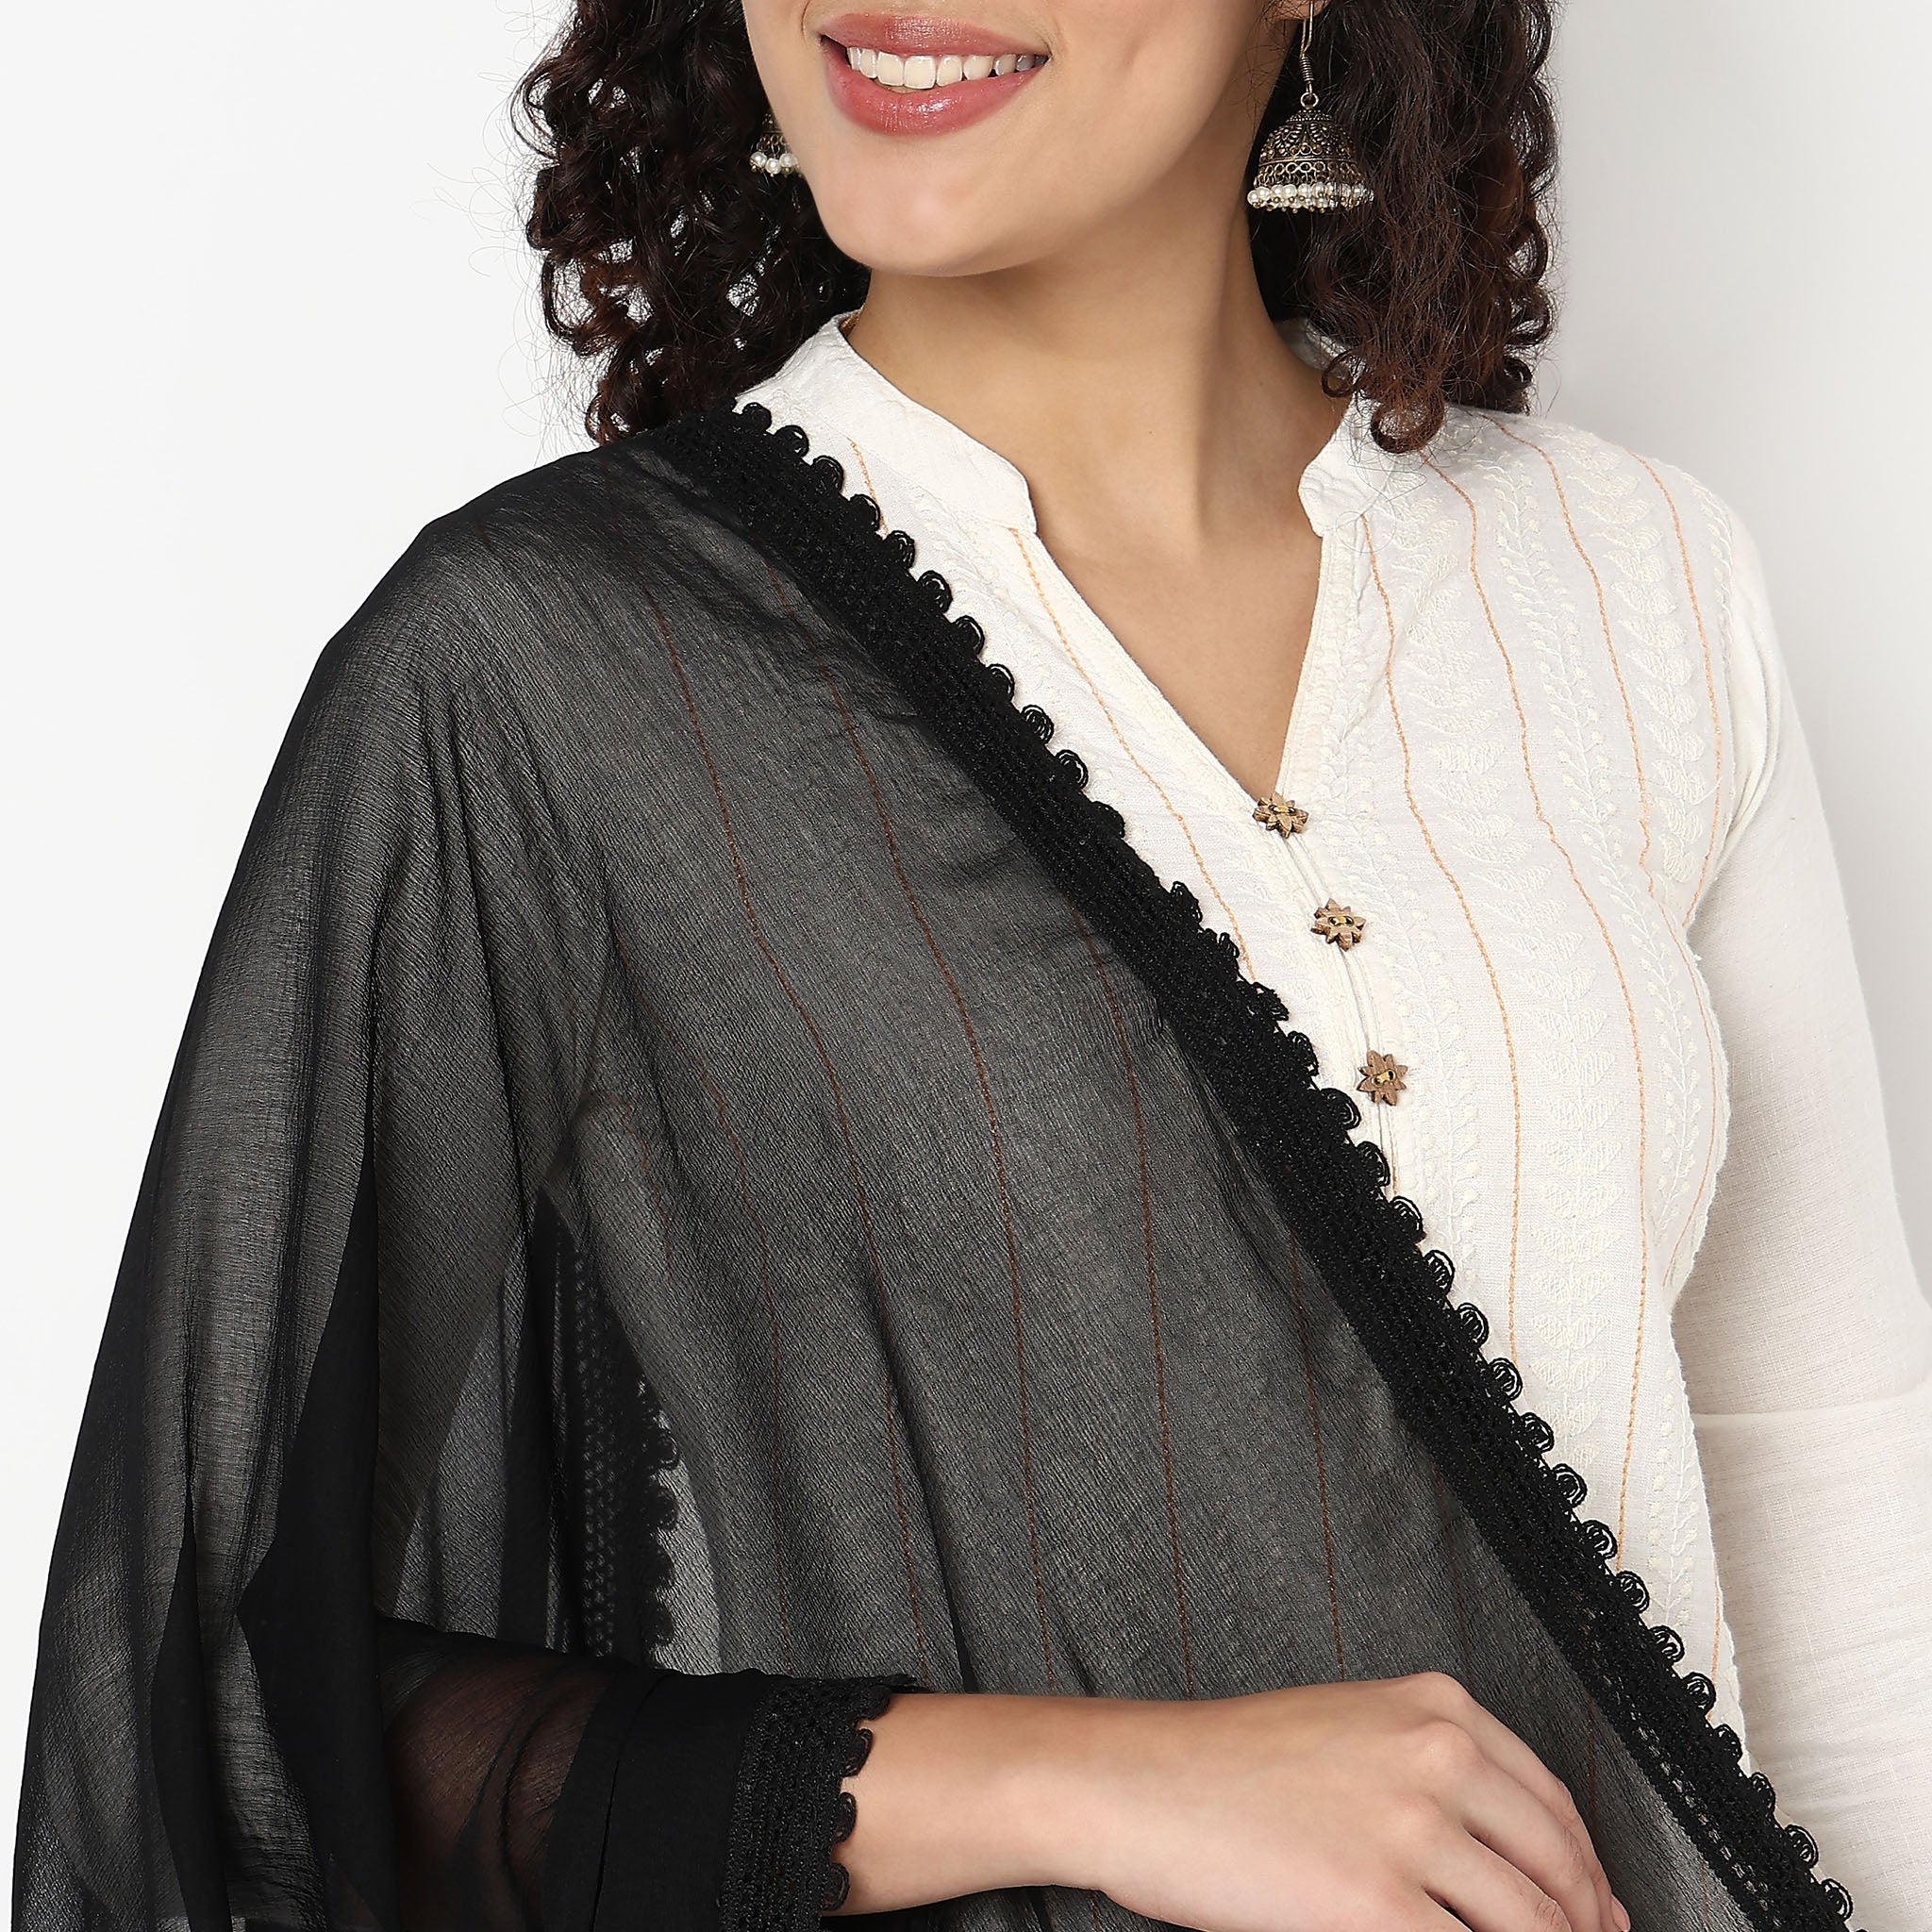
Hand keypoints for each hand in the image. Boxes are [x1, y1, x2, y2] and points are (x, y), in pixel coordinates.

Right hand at [1065, 1672, 1628, 1931]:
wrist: (1140, 1781)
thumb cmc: (1225, 1765)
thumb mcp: (1348, 1734)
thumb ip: (1429, 1776)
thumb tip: (1503, 1859)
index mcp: (1435, 1707)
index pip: (1552, 1804)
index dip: (1586, 1876)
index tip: (1596, 1914)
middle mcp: (1437, 1754)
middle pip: (1558, 1866)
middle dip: (1584, 1927)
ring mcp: (1411, 1827)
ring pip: (1530, 1923)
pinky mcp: (1376, 1901)